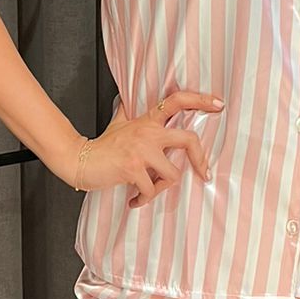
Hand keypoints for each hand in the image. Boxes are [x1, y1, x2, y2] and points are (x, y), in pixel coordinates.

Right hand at [75, 89, 224, 206]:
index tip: (219, 104)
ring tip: (148, 190)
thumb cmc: (103, 145)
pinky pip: (151, 189)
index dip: (200, 100)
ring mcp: (141, 150)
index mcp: (148, 121)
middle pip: (188, 140)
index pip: (177, 101)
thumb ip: (131, 113)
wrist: (80, 160)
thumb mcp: (120, 122)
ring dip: (162, 188)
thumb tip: (129, 98)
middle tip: (204, 173)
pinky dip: (144, 199)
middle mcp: (148, 132)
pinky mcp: (133, 168)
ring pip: (173, 174)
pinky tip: (135, 200)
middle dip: (201, 160)